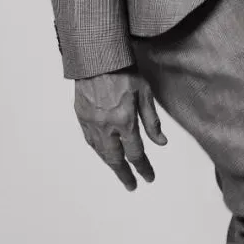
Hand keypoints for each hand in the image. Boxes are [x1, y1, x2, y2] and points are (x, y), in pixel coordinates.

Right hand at [74, 66, 166, 190]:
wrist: (97, 57)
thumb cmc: (124, 71)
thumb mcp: (145, 93)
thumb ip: (152, 121)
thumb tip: (161, 143)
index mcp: (124, 121)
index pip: (136, 154)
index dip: (143, 168)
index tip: (149, 178)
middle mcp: (106, 126)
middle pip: (116, 159)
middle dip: (125, 175)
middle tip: (131, 186)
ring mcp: (91, 122)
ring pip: (101, 152)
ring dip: (110, 165)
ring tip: (119, 172)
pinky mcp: (81, 116)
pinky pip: (89, 140)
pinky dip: (98, 150)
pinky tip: (103, 153)